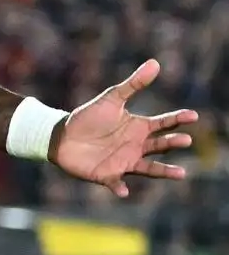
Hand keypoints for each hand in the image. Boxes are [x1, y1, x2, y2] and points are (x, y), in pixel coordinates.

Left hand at [51, 59, 197, 197]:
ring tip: (181, 173)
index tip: (193, 115)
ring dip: (164, 171)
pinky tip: (124, 191)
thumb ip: (133, 84)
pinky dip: (120, 187)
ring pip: (149, 169)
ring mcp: (124, 162)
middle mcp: (136, 147)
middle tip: (186, 140)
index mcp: (139, 128)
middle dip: (174, 143)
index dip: (178, 119)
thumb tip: (155, 63)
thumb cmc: (88, 117)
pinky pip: (116, 183)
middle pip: (161, 146)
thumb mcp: (111, 99)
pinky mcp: (107, 175)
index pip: (164, 123)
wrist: (62, 136)